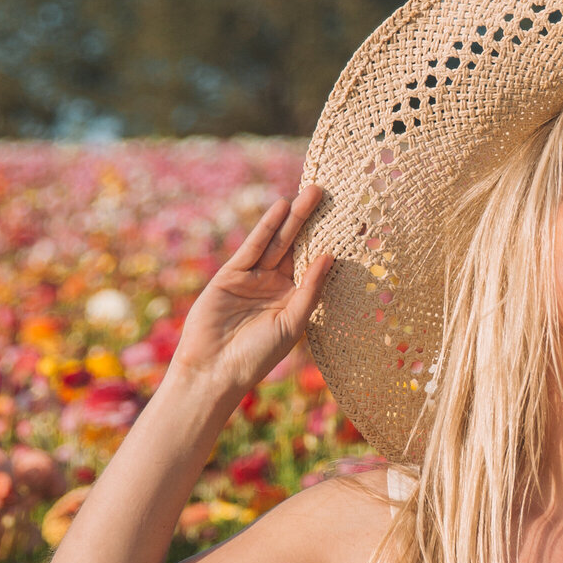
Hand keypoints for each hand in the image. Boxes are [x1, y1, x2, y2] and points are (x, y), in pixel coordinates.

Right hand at [171, 184, 333, 396]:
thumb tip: (330, 256)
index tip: (347, 221)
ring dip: (293, 218)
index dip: (326, 242)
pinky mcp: (231, 274)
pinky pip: (253, 247)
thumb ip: (310, 289)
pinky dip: (266, 228)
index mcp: (294, 299)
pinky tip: (281, 209)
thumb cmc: (258, 355)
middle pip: (296, 246)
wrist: (215, 369)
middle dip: (311, 220)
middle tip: (326, 193)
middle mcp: (275, 285)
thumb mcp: (293, 322)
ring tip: (310, 194)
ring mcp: (253, 278)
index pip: (313, 264)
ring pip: (277, 242)